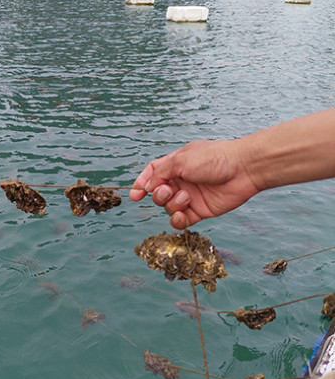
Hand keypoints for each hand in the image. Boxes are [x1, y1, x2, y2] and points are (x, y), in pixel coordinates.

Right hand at [129, 140, 259, 228]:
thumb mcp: (181, 160)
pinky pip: (181, 221)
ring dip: (172, 205)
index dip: (142, 183)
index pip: (152, 174)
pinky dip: (177, 221)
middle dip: (159, 195)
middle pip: (158, 193)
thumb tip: (148, 187)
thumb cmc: (214, 158)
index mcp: (175, 165)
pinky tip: (181, 216)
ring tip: (186, 198)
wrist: (243, 169)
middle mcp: (181, 181)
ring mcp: (190, 197)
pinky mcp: (200, 211)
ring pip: (168, 207)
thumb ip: (160, 173)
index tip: (135, 194)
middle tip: (168, 191)